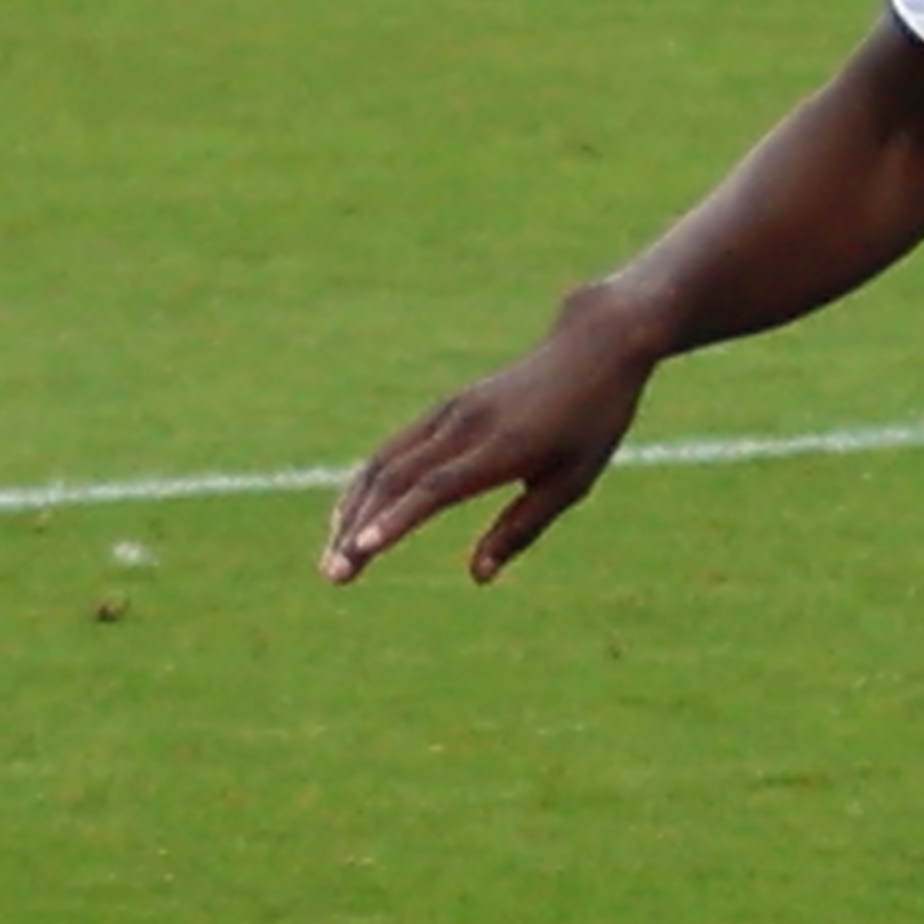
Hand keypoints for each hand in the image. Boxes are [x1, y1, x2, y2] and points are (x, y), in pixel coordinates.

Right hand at [322, 304, 659, 586]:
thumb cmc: (591, 423)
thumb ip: (521, 527)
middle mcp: (465, 426)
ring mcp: (449, 413)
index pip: (436, 488)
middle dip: (359, 528)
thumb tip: (477, 575)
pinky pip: (393, 449)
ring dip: (352, 510)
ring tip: (332, 556)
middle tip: (333, 576)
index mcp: (501, 448)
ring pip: (384, 463)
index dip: (396, 519)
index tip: (362, 548)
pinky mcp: (443, 409)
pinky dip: (367, 485)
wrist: (590, 347)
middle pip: (397, 480)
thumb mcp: (571, 483)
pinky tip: (350, 516)